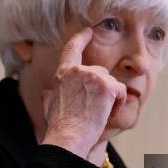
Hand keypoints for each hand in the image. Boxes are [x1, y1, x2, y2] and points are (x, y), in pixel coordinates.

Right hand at [41, 27, 126, 158]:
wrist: (68, 137)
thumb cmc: (59, 126)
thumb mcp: (49, 106)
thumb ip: (50, 96)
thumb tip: (46, 93)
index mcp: (63, 73)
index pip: (72, 49)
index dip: (81, 38)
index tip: (88, 31)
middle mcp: (79, 70)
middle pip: (100, 72)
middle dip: (102, 89)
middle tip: (95, 109)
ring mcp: (94, 76)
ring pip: (112, 83)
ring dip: (110, 98)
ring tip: (99, 114)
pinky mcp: (108, 86)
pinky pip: (121, 91)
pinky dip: (118, 103)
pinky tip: (108, 114)